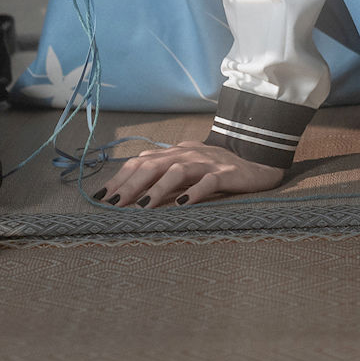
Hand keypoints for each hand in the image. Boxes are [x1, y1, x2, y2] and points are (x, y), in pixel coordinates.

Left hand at [96, 140, 286, 206]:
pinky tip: (182, 205)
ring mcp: (207, 163)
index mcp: (174, 153)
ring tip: (142, 207)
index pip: (141, 161)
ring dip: (157, 189)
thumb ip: (163, 175)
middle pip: (153, 165)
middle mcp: (187, 154)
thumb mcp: (187, 169)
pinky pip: (208, 182)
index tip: (102, 197)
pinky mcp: (226, 174)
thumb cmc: (217, 170)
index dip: (120, 178)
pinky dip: (193, 192)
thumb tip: (130, 194)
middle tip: (114, 205)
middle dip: (131, 185)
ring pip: (177, 171)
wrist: (257, 163)